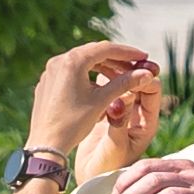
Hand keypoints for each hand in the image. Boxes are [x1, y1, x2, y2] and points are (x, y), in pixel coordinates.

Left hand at [30, 43, 162, 147]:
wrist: (46, 145)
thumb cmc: (74, 123)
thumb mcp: (102, 101)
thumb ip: (125, 83)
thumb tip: (147, 73)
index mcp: (72, 61)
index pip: (105, 49)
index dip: (127, 52)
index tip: (143, 57)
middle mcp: (58, 61)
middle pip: (93, 53)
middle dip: (116, 60)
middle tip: (134, 67)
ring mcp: (51, 71)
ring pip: (82, 62)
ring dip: (102, 68)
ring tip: (120, 78)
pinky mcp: (47, 82)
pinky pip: (71, 72)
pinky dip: (87, 75)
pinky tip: (99, 87)